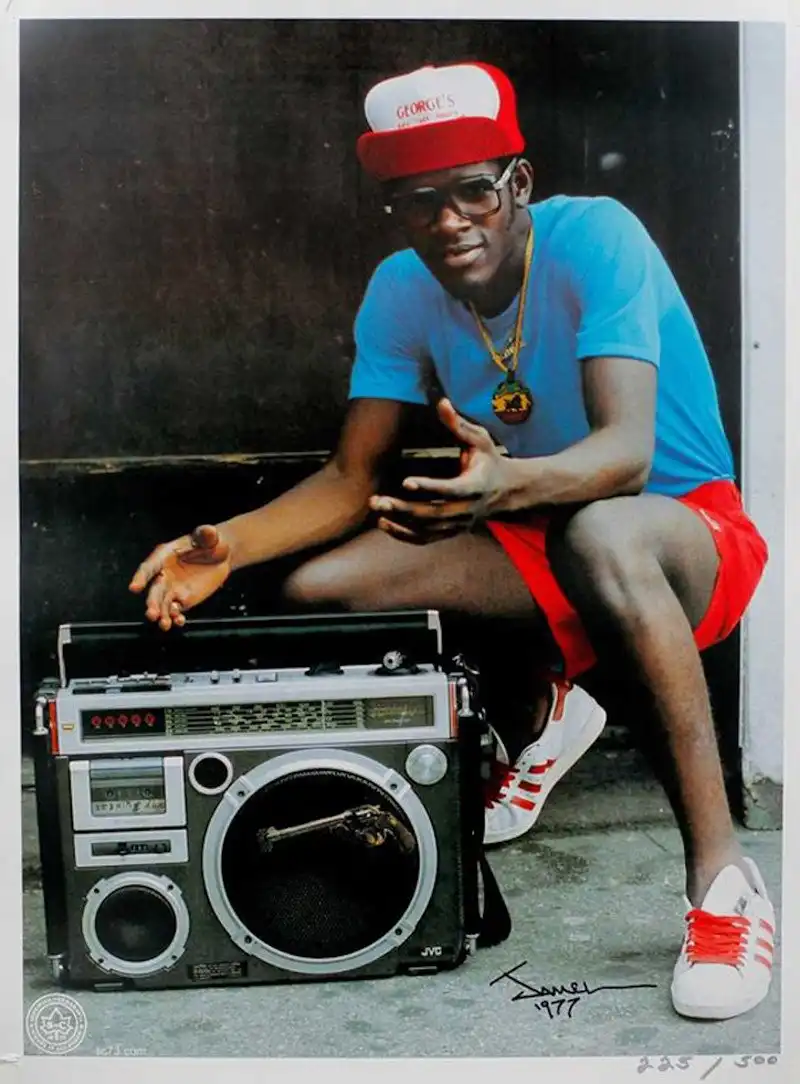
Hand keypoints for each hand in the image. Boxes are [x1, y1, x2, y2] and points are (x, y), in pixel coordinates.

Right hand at [128, 524, 231, 629]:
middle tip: (152, 614)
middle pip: (154, 591)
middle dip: (152, 603)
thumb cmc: (211, 542)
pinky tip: (179, 622)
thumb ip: (206, 535)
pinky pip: (176, 611)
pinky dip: (176, 617)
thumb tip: (207, 531)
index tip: (134, 588)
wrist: (221, 555)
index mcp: (164, 556)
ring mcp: (173, 589)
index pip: (149, 567)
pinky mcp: (183, 599)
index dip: (140, 577)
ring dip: (162, 615)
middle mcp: (165, 574)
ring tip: (164, 624)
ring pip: (163, 604)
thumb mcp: (210, 536)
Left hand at [369, 399, 512, 543]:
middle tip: (378, 499)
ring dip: (399, 521)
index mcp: (475, 486)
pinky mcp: (450, 532)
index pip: (450, 489)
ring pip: (426, 529)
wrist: (506, 492)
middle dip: (404, 508)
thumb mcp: (481, 440)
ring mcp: (458, 524)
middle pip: (432, 514)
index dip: (429, 487)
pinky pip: (425, 539)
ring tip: (376, 508)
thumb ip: (459, 424)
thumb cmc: (490, 461)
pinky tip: (383, 524)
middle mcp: (466, 509)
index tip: (406, 482)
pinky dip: (403, 535)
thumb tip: (441, 402)